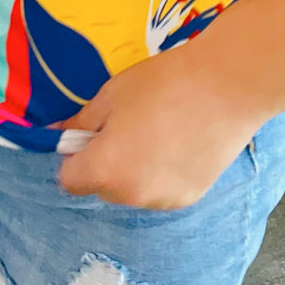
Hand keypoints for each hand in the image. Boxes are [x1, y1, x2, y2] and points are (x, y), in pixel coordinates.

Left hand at [52, 43, 262, 209]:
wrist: (226, 86)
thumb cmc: (163, 83)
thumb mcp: (111, 95)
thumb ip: (80, 122)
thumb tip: (57, 135)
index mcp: (106, 170)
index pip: (69, 180)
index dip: (74, 156)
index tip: (91, 134)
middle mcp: (131, 195)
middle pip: (101, 187)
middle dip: (105, 162)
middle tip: (127, 127)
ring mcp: (163, 201)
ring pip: (132, 191)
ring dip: (133, 171)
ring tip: (158, 133)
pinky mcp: (189, 198)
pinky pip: (159, 191)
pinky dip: (160, 174)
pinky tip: (179, 144)